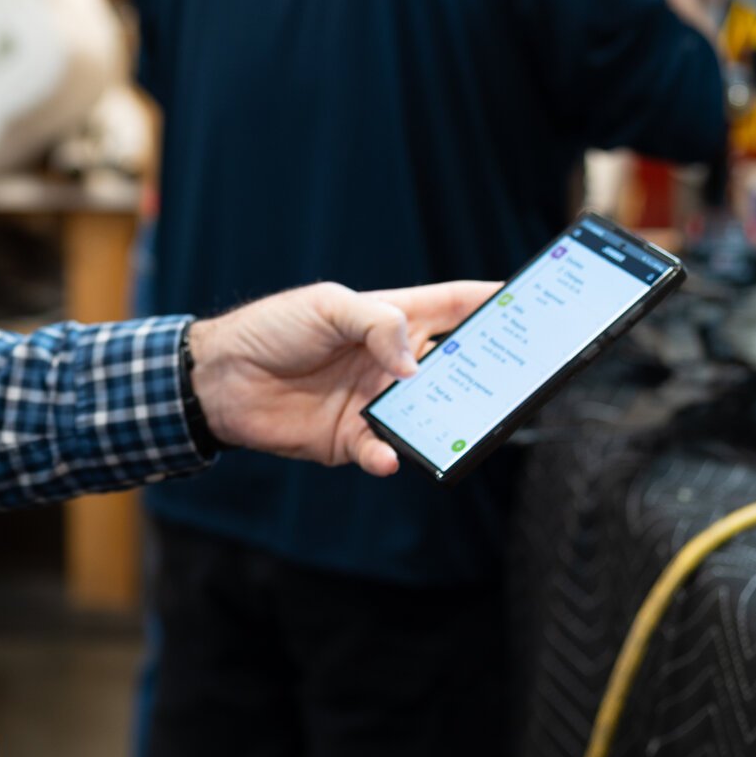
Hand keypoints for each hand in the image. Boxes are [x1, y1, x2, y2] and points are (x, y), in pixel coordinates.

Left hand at [187, 279, 497, 475]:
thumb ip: (375, 322)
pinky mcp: (353, 440)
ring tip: (463, 426)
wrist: (218, 377)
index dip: (495, 302)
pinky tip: (391, 456)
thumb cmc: (272, 328)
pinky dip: (393, 456)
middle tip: (524, 378)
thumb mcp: (325, 305)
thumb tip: (415, 363)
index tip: (537, 300)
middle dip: (492, 372)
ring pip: (431, 416)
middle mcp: (393, 363)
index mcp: (393, 319)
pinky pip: (387, 452)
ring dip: (448, 422)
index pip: (456, 307)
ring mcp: (378, 403)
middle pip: (458, 368)